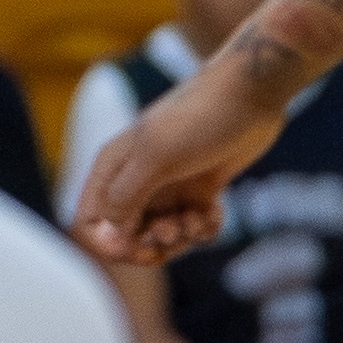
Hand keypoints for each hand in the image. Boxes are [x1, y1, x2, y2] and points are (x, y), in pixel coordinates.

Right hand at [76, 65, 289, 270]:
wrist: (250, 96)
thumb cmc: (199, 120)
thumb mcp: (157, 157)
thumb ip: (126, 195)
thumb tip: (109, 232)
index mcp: (113, 168)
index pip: (92, 222)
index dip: (113, 244)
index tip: (144, 246)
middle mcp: (136, 178)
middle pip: (129, 235)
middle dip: (154, 243)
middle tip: (178, 228)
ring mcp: (168, 185)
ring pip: (164, 234)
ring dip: (183, 236)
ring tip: (200, 217)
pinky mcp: (199, 189)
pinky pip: (193, 226)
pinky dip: (205, 228)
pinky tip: (216, 212)